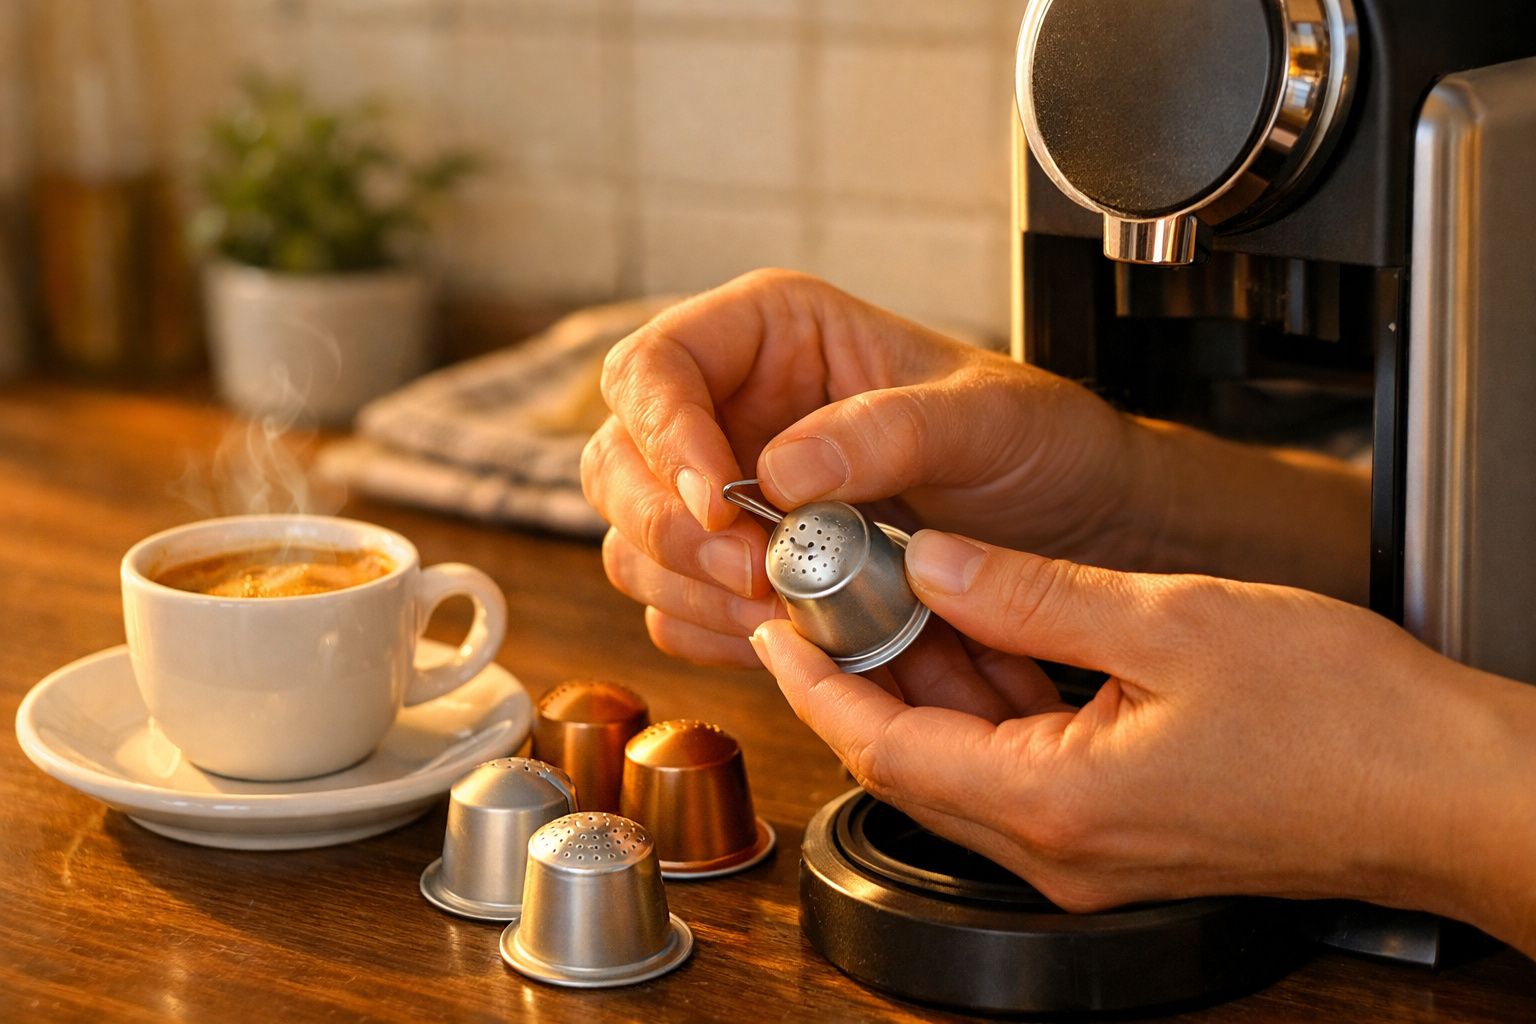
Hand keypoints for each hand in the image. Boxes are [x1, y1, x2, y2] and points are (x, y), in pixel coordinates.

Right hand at [582, 270, 1153, 666]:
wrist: (1071, 524)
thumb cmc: (1035, 441)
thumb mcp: (985, 418)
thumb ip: (887, 430)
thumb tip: (778, 472)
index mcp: (771, 335)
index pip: (653, 367)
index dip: (664, 435)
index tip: (720, 500)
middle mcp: (732, 408)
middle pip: (618, 462)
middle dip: (672, 528)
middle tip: (755, 574)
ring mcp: (727, 493)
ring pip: (634, 543)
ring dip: (692, 588)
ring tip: (785, 610)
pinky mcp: (740, 566)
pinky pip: (678, 608)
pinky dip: (716, 631)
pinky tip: (787, 635)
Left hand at [749, 529, 1535, 955]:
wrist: (1450, 792)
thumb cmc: (1348, 719)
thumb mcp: (1169, 619)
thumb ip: (1028, 592)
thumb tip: (930, 560)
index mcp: (1058, 803)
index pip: (884, 747)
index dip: (817, 682)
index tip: (778, 624)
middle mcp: (1061, 853)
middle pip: (909, 767)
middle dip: (854, 684)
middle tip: (824, 602)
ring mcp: (1089, 859)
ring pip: (958, 774)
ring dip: (917, 697)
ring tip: (891, 611)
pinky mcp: (1119, 845)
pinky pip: (1014, 782)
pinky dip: (979, 718)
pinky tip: (979, 653)